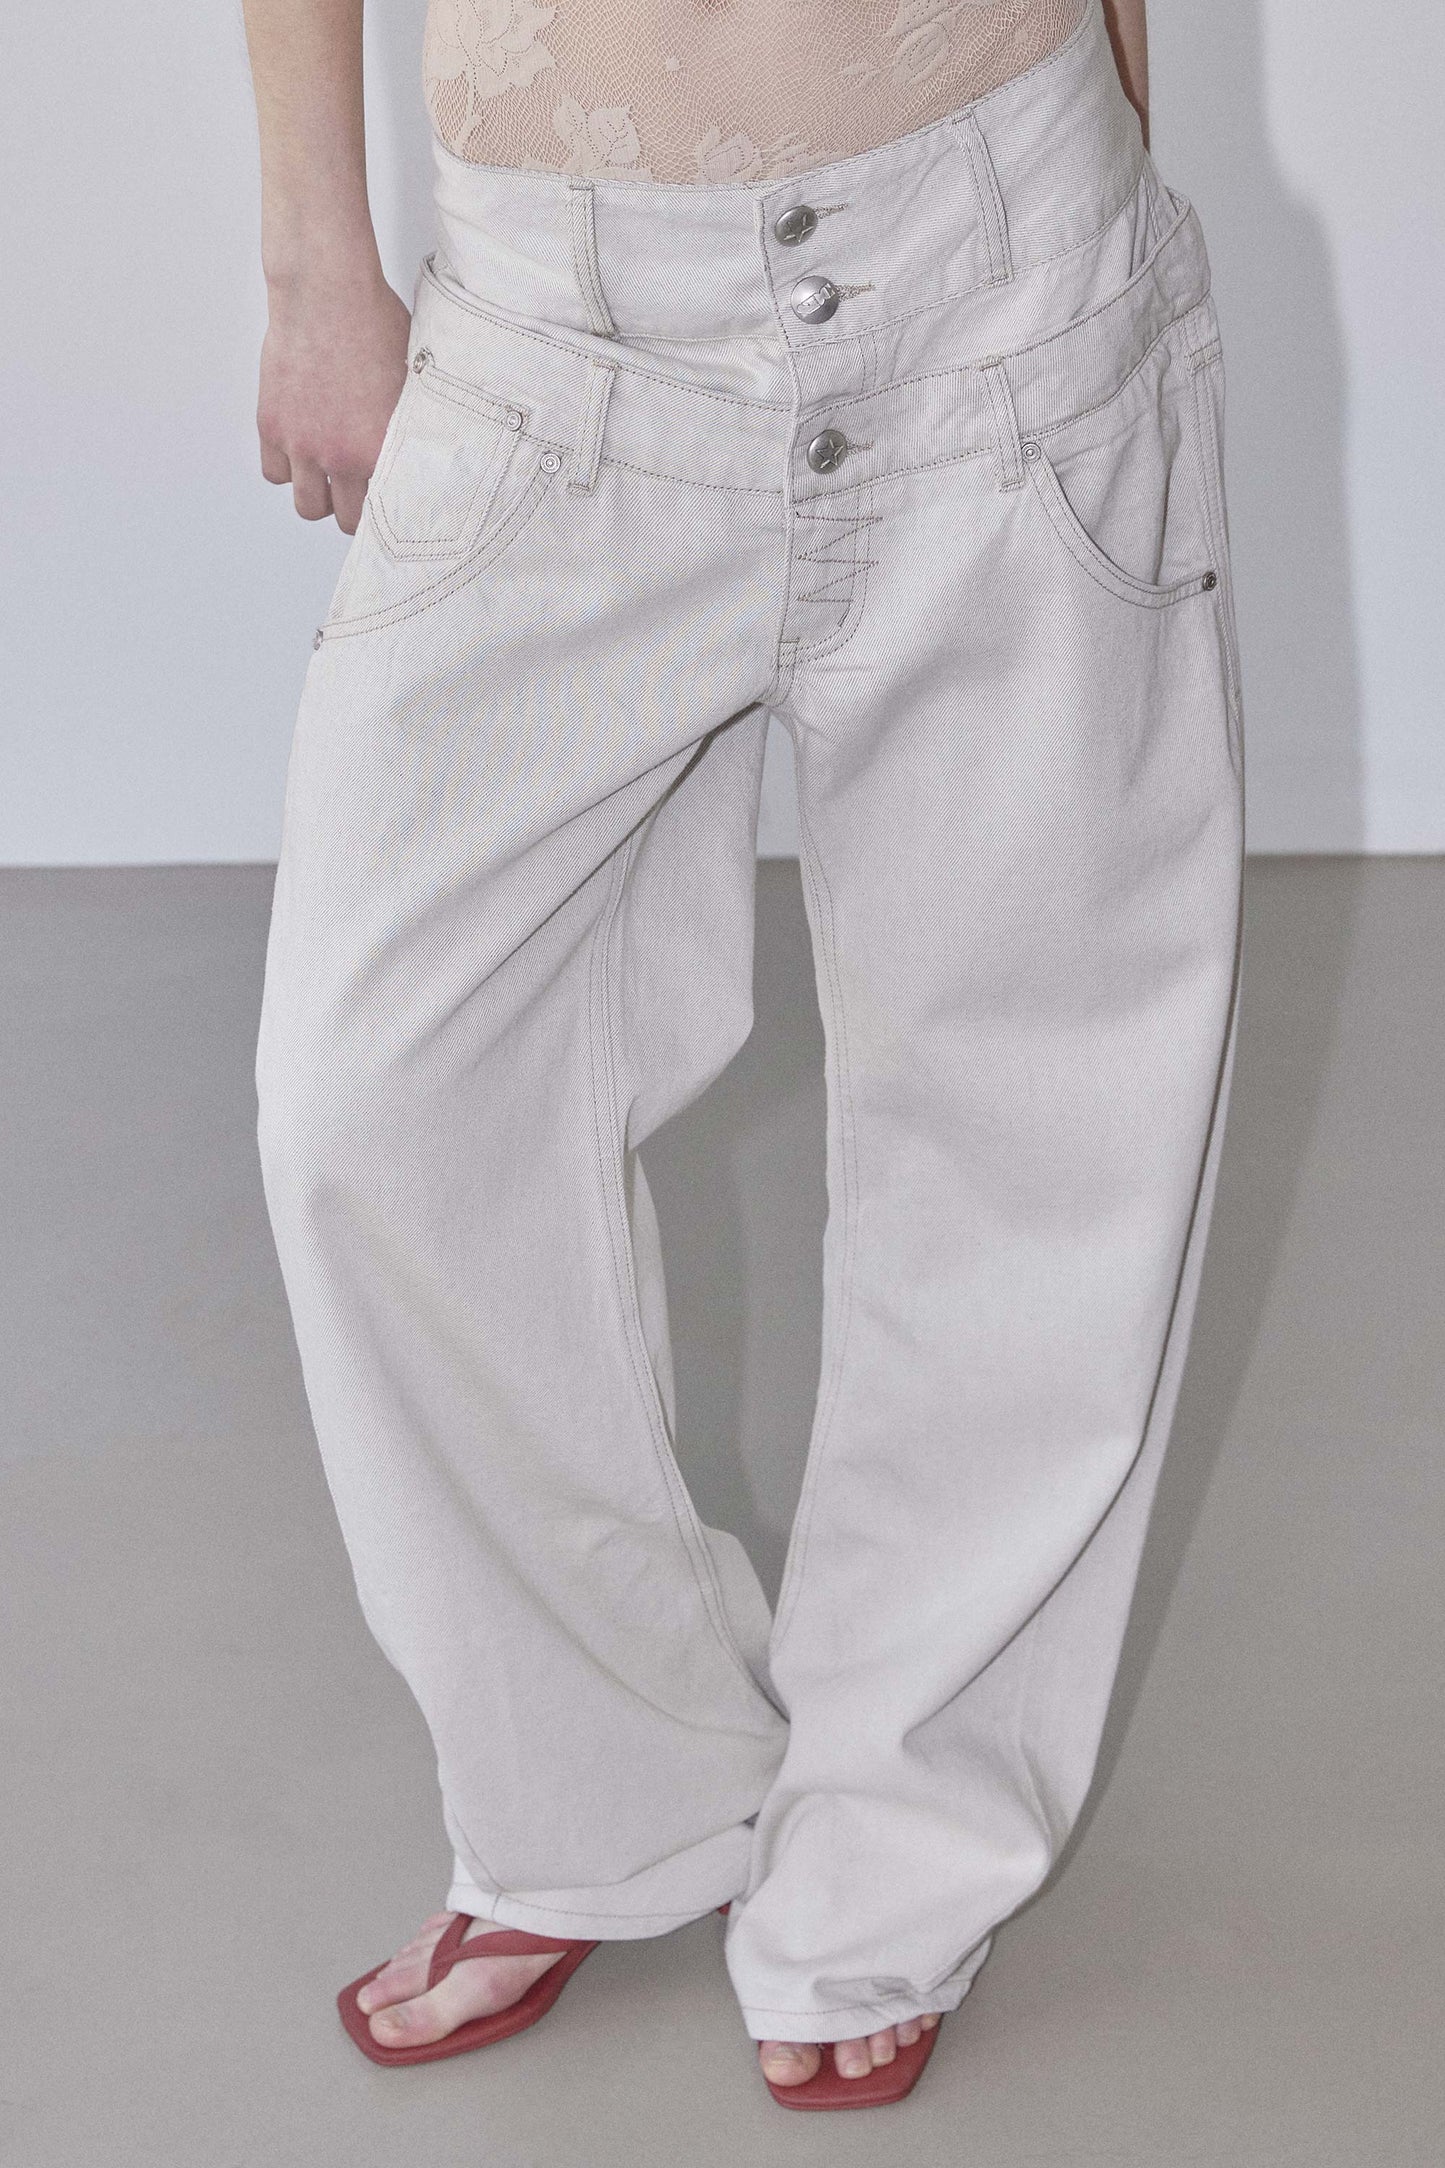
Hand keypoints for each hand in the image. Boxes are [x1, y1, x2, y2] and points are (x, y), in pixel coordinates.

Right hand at [258, 267, 411, 533]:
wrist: (326, 292)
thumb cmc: (374, 325)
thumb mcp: (412, 381)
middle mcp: (338, 456)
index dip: (387, 511)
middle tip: (358, 492)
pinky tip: (301, 451)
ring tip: (329, 475)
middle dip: (352, 510)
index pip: (385, 512)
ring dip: (319, 496)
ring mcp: (301, 444)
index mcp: (379, 450)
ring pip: (307, 505)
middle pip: (344, 520)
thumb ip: (409, 428)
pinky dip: (287, 469)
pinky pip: (274, 473)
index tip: (387, 504)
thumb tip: (422, 450)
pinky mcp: (272, 425)